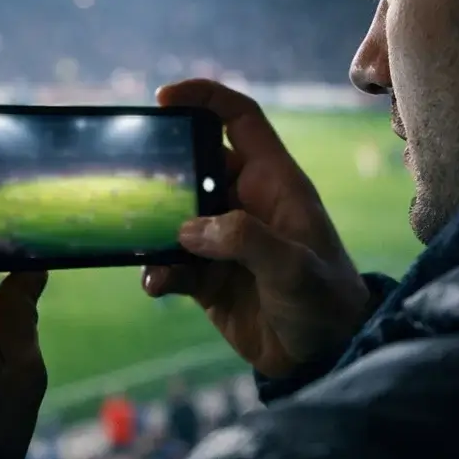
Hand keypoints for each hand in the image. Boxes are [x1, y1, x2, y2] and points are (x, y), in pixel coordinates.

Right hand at [143, 80, 373, 378]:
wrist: (325, 360)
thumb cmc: (325, 302)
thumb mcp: (294, 267)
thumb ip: (245, 239)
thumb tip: (188, 229)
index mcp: (274, 182)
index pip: (240, 120)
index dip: (205, 98)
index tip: (163, 98)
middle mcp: (245, 203)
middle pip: (193, 165)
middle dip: (161, 169)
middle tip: (133, 180)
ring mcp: (223, 241)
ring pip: (173, 217)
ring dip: (152, 228)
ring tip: (139, 239)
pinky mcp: (207, 278)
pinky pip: (170, 263)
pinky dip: (156, 271)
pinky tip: (156, 284)